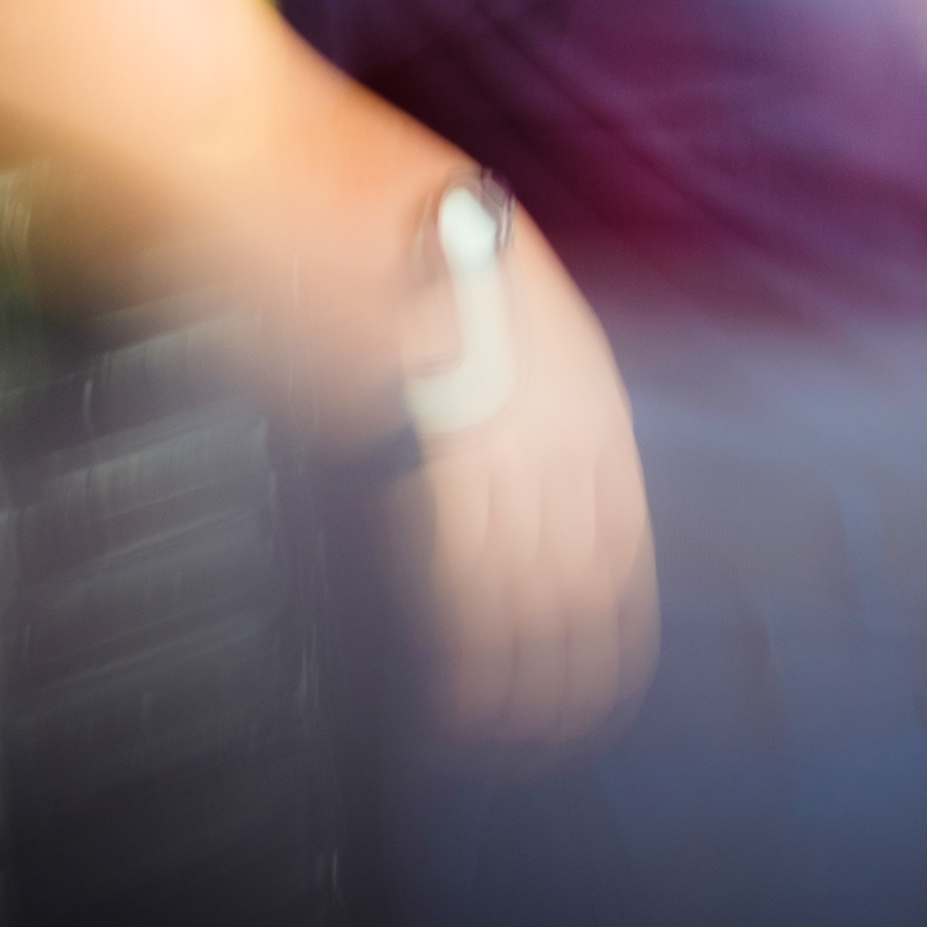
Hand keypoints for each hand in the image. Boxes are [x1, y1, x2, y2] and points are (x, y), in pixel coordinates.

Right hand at [387, 221, 659, 749]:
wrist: (305, 184)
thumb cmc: (378, 233)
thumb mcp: (488, 301)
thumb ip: (512, 394)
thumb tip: (507, 487)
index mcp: (584, 387)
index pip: (621, 548)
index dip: (608, 638)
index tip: (589, 694)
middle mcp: (564, 415)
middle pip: (584, 588)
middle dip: (562, 682)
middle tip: (532, 742)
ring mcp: (503, 430)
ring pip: (532, 602)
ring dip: (511, 686)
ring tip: (485, 737)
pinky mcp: (434, 443)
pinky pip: (467, 585)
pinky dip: (462, 657)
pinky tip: (449, 698)